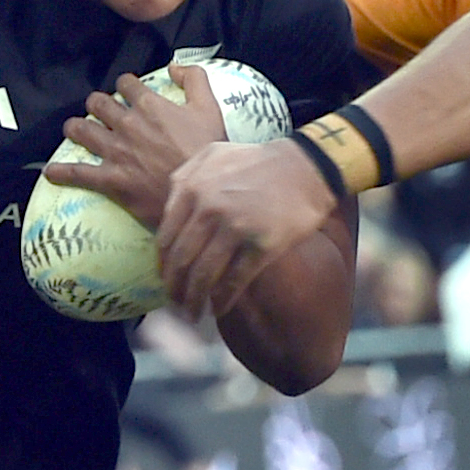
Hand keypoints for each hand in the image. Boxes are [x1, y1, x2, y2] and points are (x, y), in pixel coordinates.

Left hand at [53, 65, 226, 227]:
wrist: (202, 193)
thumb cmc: (208, 152)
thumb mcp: (210, 108)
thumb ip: (195, 78)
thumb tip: (174, 66)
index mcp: (150, 105)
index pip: (125, 83)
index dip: (124, 85)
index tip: (126, 92)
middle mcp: (128, 124)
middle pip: (97, 103)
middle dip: (97, 105)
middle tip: (100, 112)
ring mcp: (116, 151)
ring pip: (81, 130)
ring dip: (76, 128)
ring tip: (75, 130)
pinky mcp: (111, 179)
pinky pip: (77, 173)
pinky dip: (61, 173)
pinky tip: (51, 172)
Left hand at [156, 137, 338, 316]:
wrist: (306, 168)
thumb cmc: (258, 163)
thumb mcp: (213, 156)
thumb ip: (184, 178)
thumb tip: (165, 212)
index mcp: (192, 189)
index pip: (166, 238)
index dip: (163, 265)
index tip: (166, 280)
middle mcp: (208, 209)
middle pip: (182, 260)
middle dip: (175, 288)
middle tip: (175, 304)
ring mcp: (236, 229)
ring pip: (204, 275)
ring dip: (194, 300)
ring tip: (193, 314)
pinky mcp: (261, 246)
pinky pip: (234, 281)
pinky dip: (223, 299)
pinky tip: (219, 309)